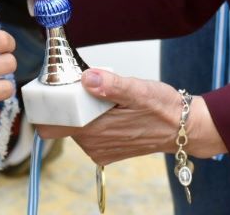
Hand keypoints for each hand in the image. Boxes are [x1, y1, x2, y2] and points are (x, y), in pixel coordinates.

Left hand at [36, 69, 226, 163]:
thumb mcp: (139, 90)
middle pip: (60, 123)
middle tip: (80, 85)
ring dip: (80, 111)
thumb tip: (87, 78)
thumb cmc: (163, 108)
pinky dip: (92, 120)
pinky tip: (108, 108)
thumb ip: (112, 85)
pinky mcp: (107, 150)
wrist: (184, 128)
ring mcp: (100, 149)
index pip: (49, 126)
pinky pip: (88, 134)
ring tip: (99, 96)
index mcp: (95, 129)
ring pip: (74, 127)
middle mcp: (93, 143)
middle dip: (65, 105)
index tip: (50, 89)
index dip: (45, 108)